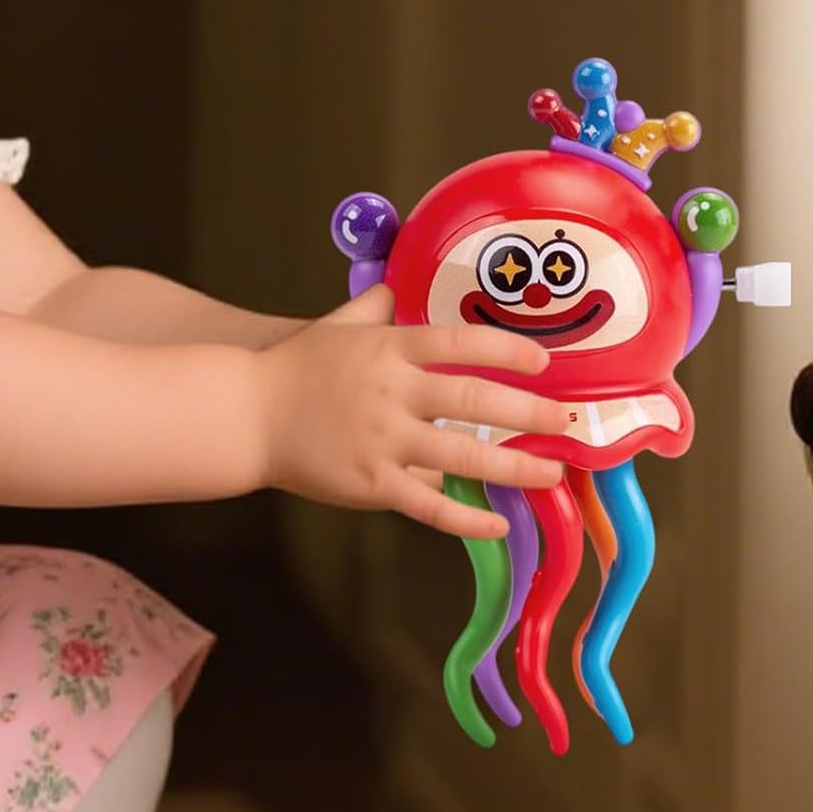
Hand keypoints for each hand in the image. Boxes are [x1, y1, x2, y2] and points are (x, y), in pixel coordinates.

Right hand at [255, 284, 566, 539]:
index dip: (506, 351)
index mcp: (389, 349)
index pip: (459, 343)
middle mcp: (392, 392)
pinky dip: (466, 517)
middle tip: (566, 421)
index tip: (543, 361)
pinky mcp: (370, 483)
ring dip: (515, 466)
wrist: (245, 414)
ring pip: (462, 456)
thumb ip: (373, 307)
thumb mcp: (336, 326)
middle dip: (529, 411)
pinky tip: (498, 523)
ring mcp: (382, 440)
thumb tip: (397, 288)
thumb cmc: (293, 368)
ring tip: (552, 474)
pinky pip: (428, 505)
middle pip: (474, 400)